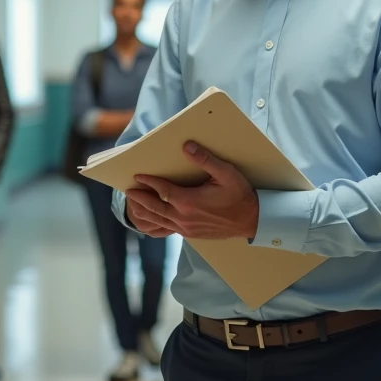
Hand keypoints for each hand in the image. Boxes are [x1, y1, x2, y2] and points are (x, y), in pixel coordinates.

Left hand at [126, 142, 258, 240]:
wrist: (252, 221)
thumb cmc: (240, 195)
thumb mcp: (226, 173)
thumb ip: (205, 159)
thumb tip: (187, 146)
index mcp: (190, 201)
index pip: (163, 190)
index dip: (150, 182)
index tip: (138, 176)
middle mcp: (185, 217)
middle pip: (155, 207)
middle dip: (140, 199)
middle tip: (128, 191)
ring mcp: (187, 228)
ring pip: (160, 220)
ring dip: (145, 212)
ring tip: (134, 205)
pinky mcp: (191, 234)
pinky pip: (169, 228)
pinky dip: (157, 222)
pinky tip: (154, 219)